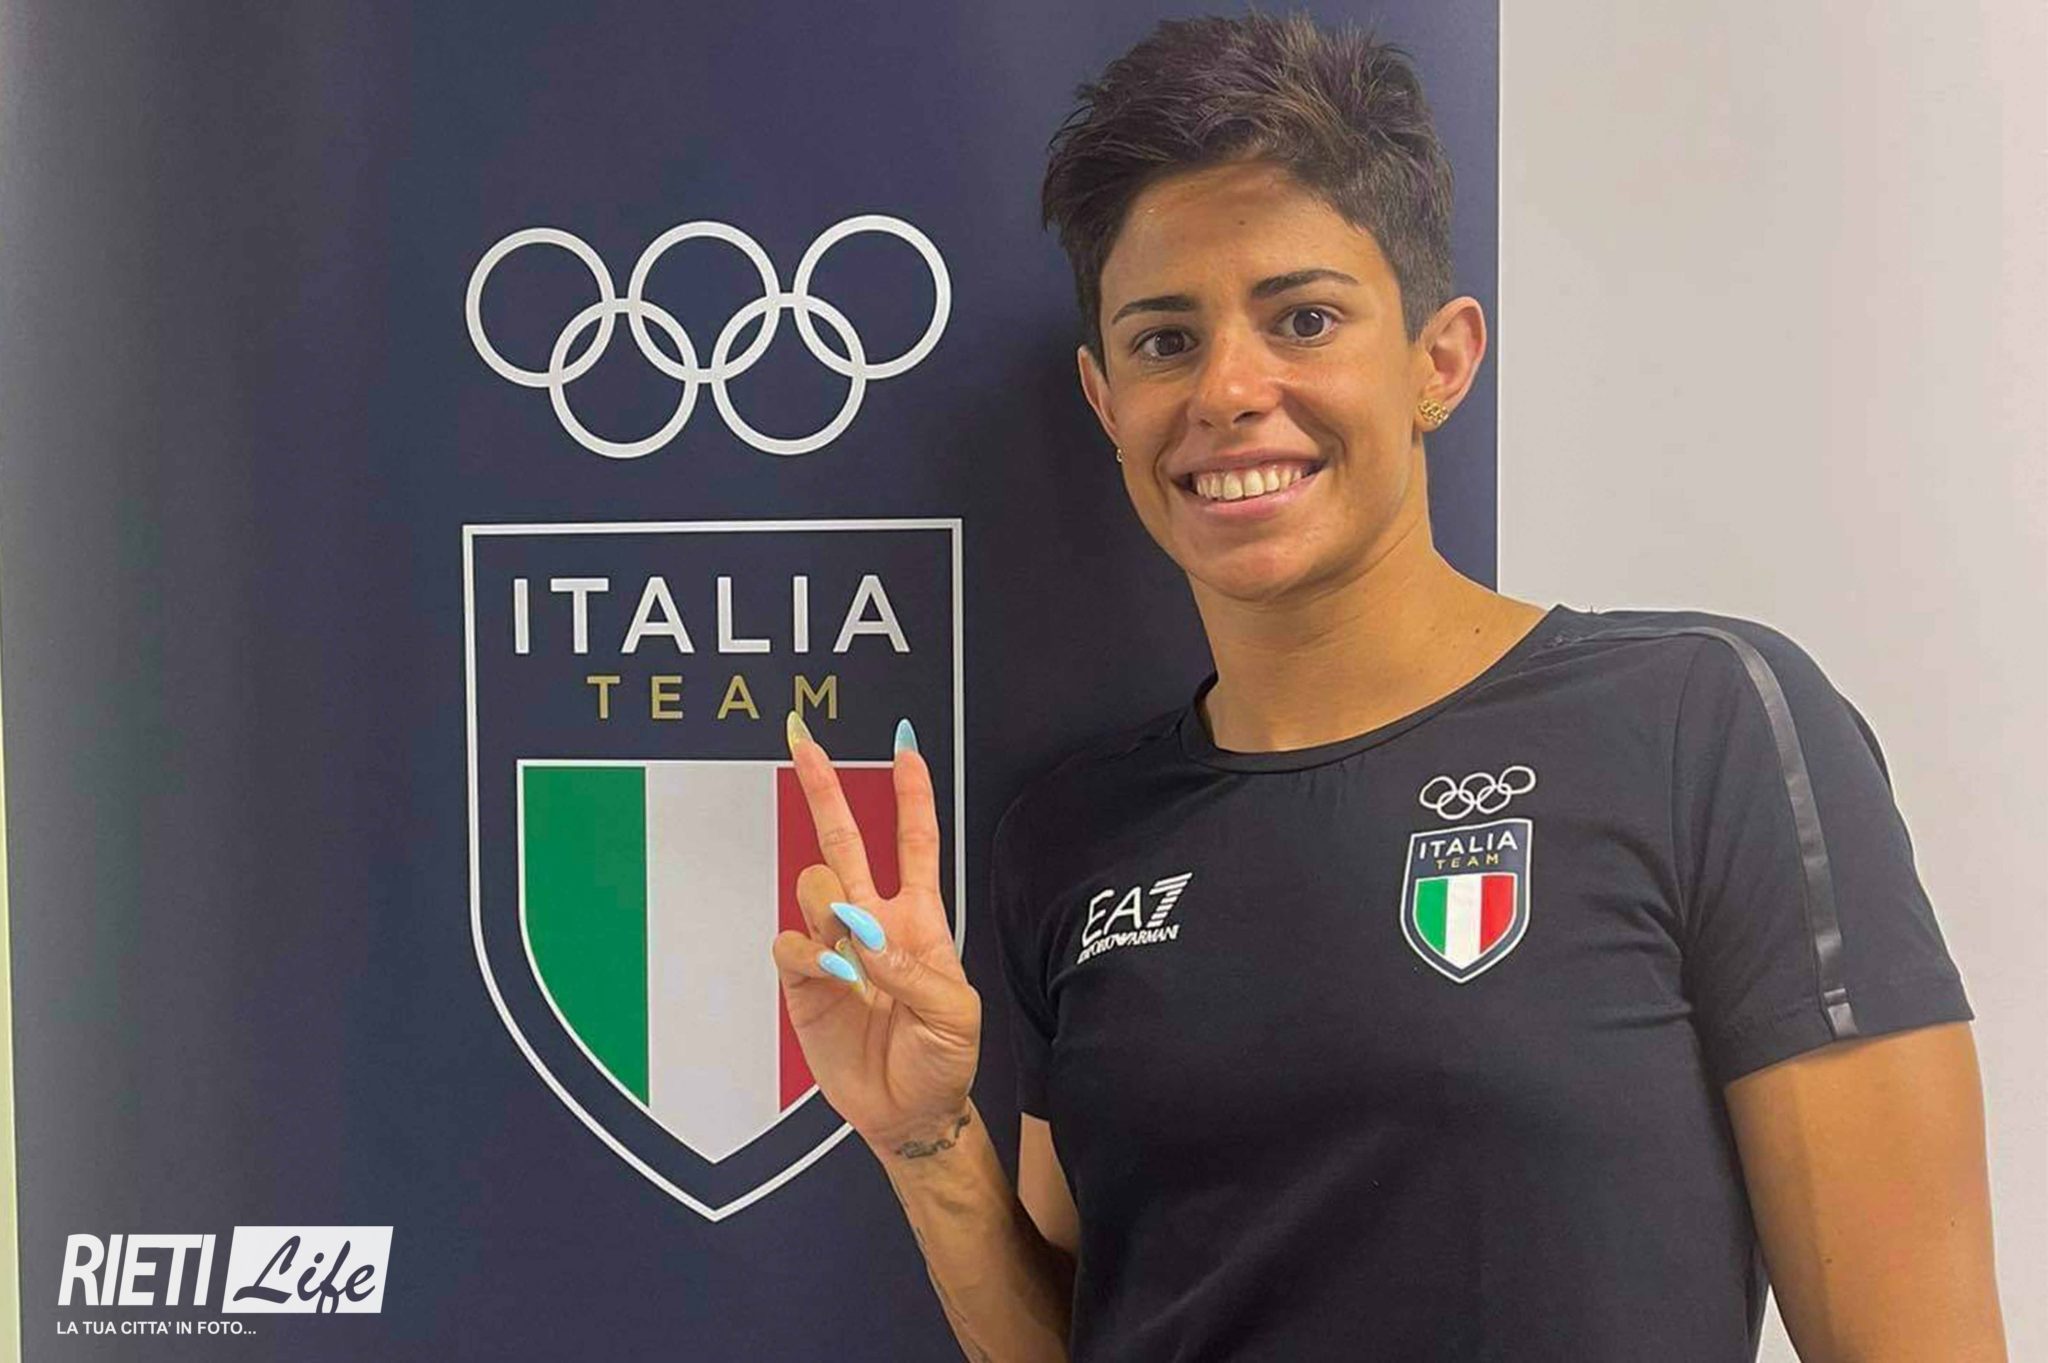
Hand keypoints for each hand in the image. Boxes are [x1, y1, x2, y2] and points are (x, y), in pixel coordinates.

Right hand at [770, 713, 981, 1151]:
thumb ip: (911, 971)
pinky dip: (806, 951)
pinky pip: (789, 943)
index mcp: (919, 919)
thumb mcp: (954, 1014)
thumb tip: (863, 932)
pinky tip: (830, 974)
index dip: (910, 795)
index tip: (904, 747)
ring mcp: (834, 947)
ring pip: (812, 886)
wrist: (909, 1113)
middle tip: (803, 742)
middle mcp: (872, 920)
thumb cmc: (943, 1059)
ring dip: (828, 904)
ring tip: (851, 950)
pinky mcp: (803, 981)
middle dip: (824, 790)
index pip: (915, 843)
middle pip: (844, 841)